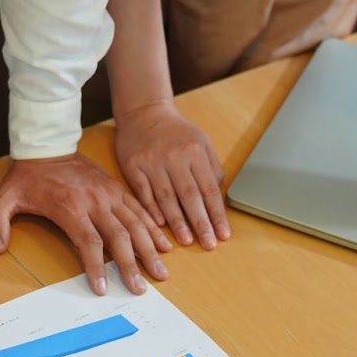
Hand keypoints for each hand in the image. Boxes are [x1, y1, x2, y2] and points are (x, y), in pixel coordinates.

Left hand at [0, 154, 171, 294]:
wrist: (48, 145)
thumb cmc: (28, 176)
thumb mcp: (4, 198)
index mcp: (70, 207)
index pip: (89, 242)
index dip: (96, 267)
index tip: (103, 289)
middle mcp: (95, 201)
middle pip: (118, 237)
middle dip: (131, 265)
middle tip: (141, 289)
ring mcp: (109, 194)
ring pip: (135, 224)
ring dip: (149, 249)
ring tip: (161, 273)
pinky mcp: (117, 189)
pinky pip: (140, 210)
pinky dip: (154, 228)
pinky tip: (165, 245)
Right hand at [115, 100, 230, 249]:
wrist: (144, 112)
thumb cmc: (176, 131)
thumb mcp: (200, 141)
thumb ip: (211, 168)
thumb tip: (217, 197)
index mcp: (195, 152)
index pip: (209, 189)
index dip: (217, 214)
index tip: (223, 234)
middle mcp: (174, 157)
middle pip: (190, 196)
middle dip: (201, 223)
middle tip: (208, 244)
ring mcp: (152, 162)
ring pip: (167, 197)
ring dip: (177, 221)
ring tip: (186, 241)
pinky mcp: (133, 166)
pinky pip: (143, 192)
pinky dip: (151, 209)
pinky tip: (159, 225)